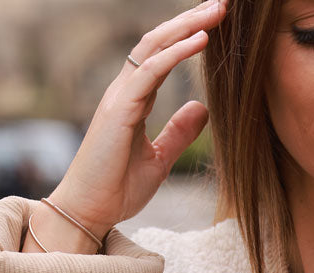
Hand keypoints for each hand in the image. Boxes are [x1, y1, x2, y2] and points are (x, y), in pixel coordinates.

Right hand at [45, 0, 228, 236]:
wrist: (90, 212)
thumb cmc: (117, 189)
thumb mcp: (159, 160)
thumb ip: (178, 132)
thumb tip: (202, 109)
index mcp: (134, 100)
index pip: (162, 56)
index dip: (187, 37)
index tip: (217, 24)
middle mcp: (125, 91)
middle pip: (159, 41)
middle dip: (190, 20)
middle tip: (222, 4)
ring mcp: (119, 97)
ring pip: (154, 46)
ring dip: (187, 26)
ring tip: (216, 12)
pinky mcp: (119, 110)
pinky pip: (150, 71)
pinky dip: (176, 54)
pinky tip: (201, 41)